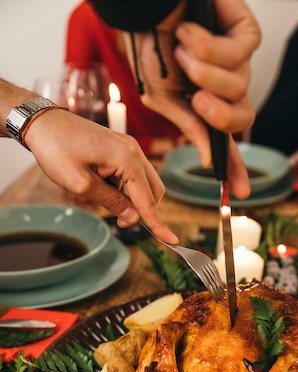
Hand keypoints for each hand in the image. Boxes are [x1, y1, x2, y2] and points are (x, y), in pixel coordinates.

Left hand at [24, 108, 177, 242]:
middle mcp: (134, 151)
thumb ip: (112, 202)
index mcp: (127, 159)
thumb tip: (134, 217)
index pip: (148, 199)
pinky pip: (132, 173)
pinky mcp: (121, 147)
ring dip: (131, 197)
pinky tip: (99, 183)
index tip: (172, 241)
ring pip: (144, 183)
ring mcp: (128, 147)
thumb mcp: (82, 185)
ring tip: (98, 194)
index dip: (158, 223)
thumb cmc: (57, 150)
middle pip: (154, 190)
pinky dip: (123, 186)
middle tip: (119, 222)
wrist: (43, 122)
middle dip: (144, 210)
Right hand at [124, 0, 260, 197]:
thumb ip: (187, 125)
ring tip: (181, 48)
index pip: (225, 141)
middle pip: (241, 117)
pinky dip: (208, 46)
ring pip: (238, 85)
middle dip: (219, 113)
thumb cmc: (149, 45)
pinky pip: (239, 54)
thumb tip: (208, 158)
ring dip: (203, 70)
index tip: (239, 194)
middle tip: (197, 100)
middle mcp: (226, 87)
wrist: (145, 6)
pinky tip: (190, 31)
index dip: (234, 168)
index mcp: (205, 105)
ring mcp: (238, 61)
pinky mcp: (245, 33)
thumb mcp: (161, 95)